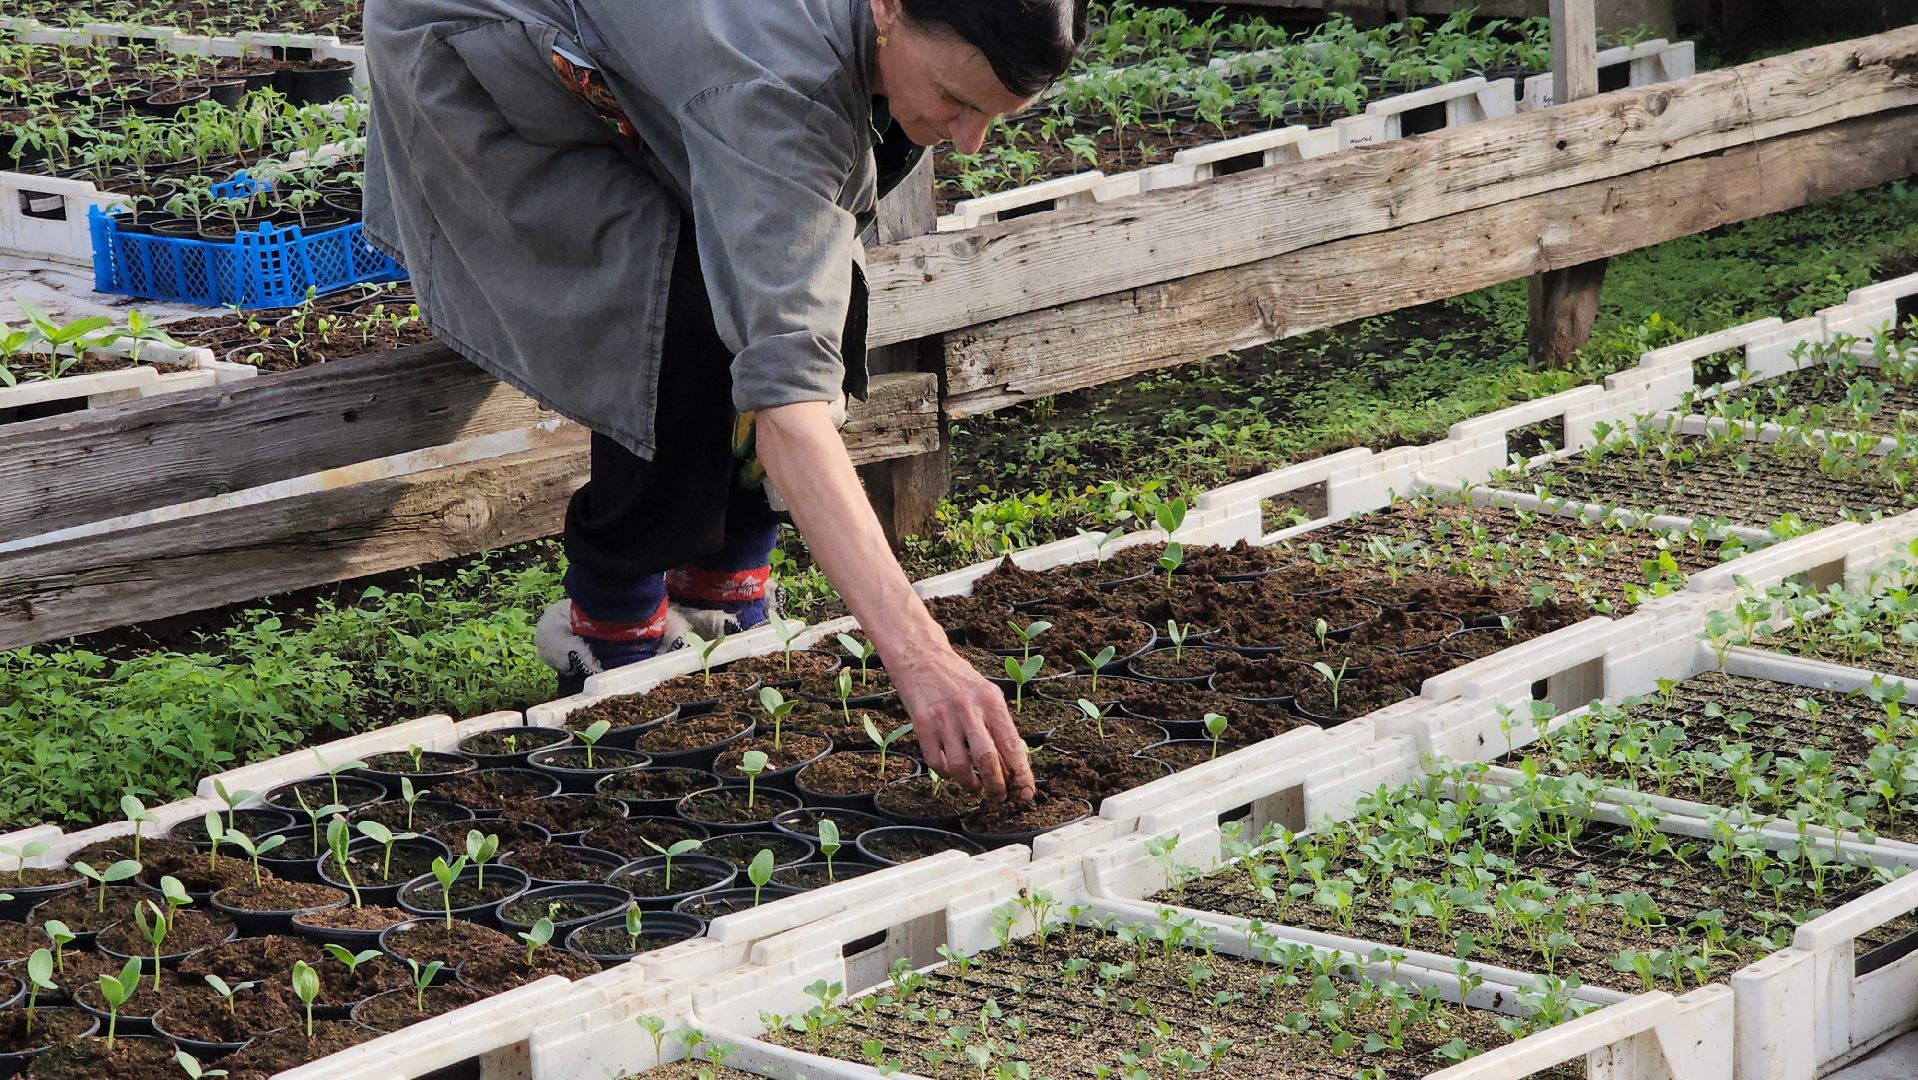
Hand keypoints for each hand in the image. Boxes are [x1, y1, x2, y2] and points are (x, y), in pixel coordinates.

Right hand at [887, 643, 1035, 803]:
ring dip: (971, 785)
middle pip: (988, 760)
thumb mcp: (986, 692)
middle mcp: (969, 710)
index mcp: (991, 701)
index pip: (1011, 745)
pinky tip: (952, 773)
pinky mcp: (922, 725)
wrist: (921, 656)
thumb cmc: (958, 678)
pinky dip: (946, 774)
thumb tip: (1012, 762)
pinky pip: (936, 762)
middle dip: (997, 786)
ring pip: (961, 766)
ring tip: (977, 789)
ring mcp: (944, 718)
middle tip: (1000, 797)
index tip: (1026, 792)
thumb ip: (998, 724)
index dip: (1021, 774)